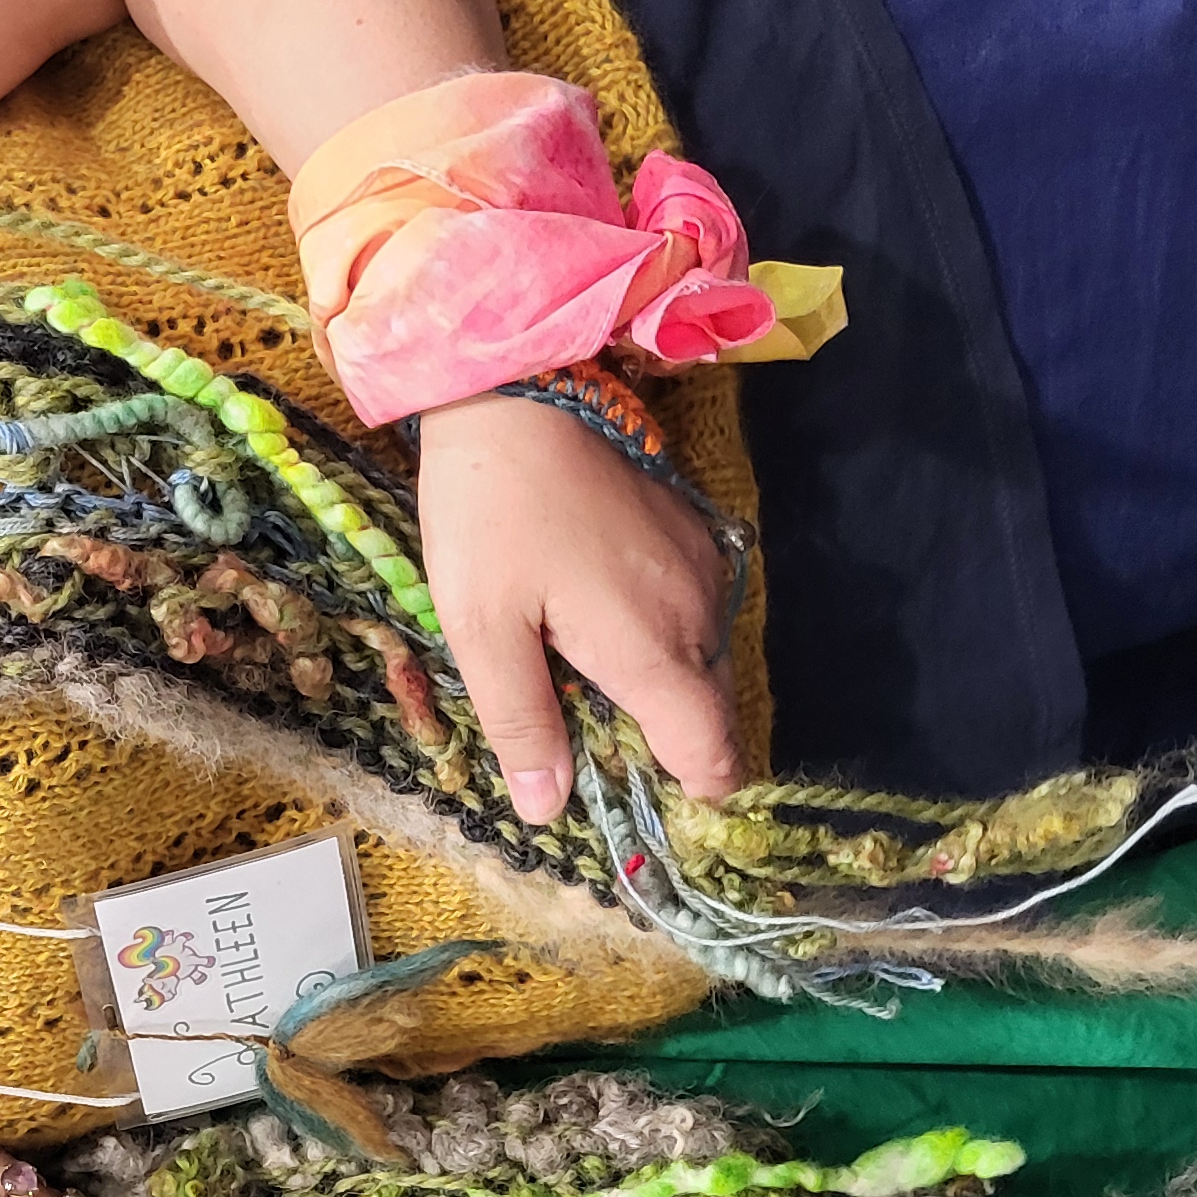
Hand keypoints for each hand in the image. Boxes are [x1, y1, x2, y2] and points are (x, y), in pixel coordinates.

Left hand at [414, 391, 740, 824]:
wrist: (515, 387)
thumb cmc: (489, 511)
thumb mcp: (482, 629)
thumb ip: (523, 723)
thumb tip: (548, 809)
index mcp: (654, 649)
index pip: (714, 757)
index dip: (686, 798)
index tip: (637, 808)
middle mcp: (699, 615)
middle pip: (706, 719)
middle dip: (655, 747)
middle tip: (576, 740)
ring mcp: (704, 571)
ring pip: (699, 670)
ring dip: (651, 693)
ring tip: (574, 678)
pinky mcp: (694, 538)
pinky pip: (691, 620)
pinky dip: (654, 644)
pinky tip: (591, 625)